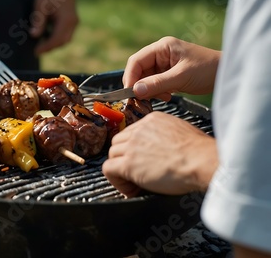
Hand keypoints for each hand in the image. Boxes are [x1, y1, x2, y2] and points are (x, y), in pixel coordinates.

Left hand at [29, 0, 78, 54]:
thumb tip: (34, 36)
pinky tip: (46, 34)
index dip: (45, 48)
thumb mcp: (41, 5)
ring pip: (65, 38)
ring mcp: (74, 21)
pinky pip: (65, 33)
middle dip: (50, 47)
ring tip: (40, 43)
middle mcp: (73, 22)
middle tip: (37, 49)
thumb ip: (39, 21)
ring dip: (54, 42)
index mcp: (66, 20)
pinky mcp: (72, 19)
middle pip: (62, 42)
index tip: (35, 52)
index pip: (56, 40)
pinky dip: (57, 36)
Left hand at [102, 111, 217, 197]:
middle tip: (137, 173)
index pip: (131, 132)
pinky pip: (108, 169)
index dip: (133, 149)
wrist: (200, 161)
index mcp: (151, 120)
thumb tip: (165, 148)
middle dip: (124, 158)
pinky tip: (131, 190)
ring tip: (136, 184)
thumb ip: (166, 135)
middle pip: (118, 143)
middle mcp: (138, 130)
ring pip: (112, 155)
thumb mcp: (181, 131)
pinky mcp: (128, 163)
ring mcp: (131, 146)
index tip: (141, 161)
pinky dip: (116, 181)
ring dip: (120, 170)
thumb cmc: (199, 152)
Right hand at [123, 36, 220, 100]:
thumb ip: (157, 83)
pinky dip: (157, 91)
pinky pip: (155, 83)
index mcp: (162, 47)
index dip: (130, 77)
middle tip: (144, 99)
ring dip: (150, 90)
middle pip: (139, 70)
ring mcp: (164, 63)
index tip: (130, 93)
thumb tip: (135, 91)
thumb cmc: (207, 70)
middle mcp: (161, 53)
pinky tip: (168, 96)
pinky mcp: (169, 73)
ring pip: (146, 78)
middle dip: (141, 85)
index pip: (136, 61)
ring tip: (163, 97)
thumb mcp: (181, 77)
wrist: (227, 74)